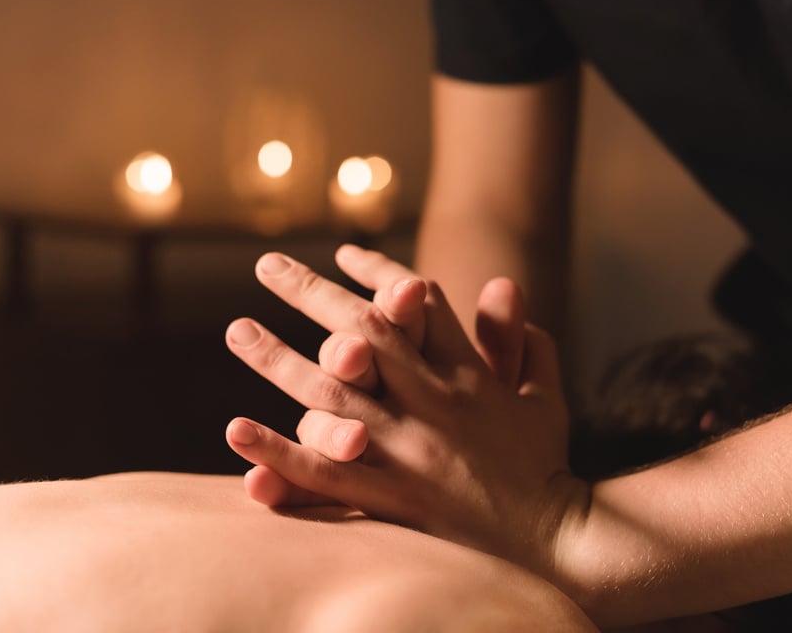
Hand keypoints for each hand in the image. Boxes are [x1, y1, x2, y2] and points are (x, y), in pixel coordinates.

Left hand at [224, 251, 580, 578]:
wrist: (554, 539)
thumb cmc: (544, 464)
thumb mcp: (544, 394)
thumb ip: (521, 340)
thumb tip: (504, 286)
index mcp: (468, 372)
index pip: (419, 306)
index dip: (379, 274)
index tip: (344, 252)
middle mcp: (434, 401)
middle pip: (364, 333)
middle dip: (312, 293)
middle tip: (268, 265)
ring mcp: (410, 449)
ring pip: (333, 394)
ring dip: (280, 359)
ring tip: (238, 331)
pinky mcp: (394, 498)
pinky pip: (326, 473)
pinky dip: (279, 450)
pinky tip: (237, 429)